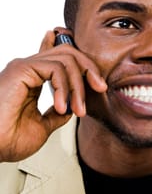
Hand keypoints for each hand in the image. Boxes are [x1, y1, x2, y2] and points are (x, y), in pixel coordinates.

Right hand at [0, 29, 106, 161]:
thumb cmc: (8, 140)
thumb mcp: (44, 125)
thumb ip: (58, 114)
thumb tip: (72, 108)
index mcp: (31, 80)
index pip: (57, 58)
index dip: (79, 59)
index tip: (95, 75)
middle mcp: (28, 69)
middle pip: (68, 53)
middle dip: (89, 68)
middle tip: (100, 87)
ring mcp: (25, 67)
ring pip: (66, 59)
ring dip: (78, 85)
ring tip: (78, 109)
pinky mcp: (21, 69)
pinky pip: (56, 68)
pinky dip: (65, 87)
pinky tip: (61, 106)